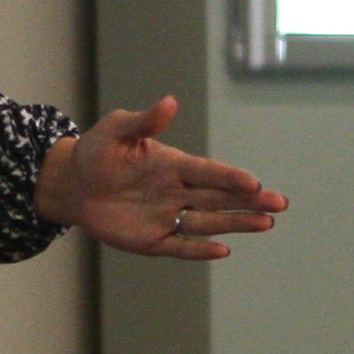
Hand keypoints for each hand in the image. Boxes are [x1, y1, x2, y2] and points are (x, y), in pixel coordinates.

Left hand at [36, 94, 286, 260]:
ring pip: (207, 222)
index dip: (230, 177)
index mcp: (173, 164)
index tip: (254, 182)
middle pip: (219, 198)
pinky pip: (180, 246)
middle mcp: (177, 191)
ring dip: (235, 224)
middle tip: (279, 204)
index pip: (207, 172)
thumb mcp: (116, 131)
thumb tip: (169, 102)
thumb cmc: (96, 152)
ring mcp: (167, 217)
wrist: (73, 185)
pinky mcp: (153, 240)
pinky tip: (223, 250)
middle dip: (249, 201)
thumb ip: (143, 121)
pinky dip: (200, 250)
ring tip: (266, 223)